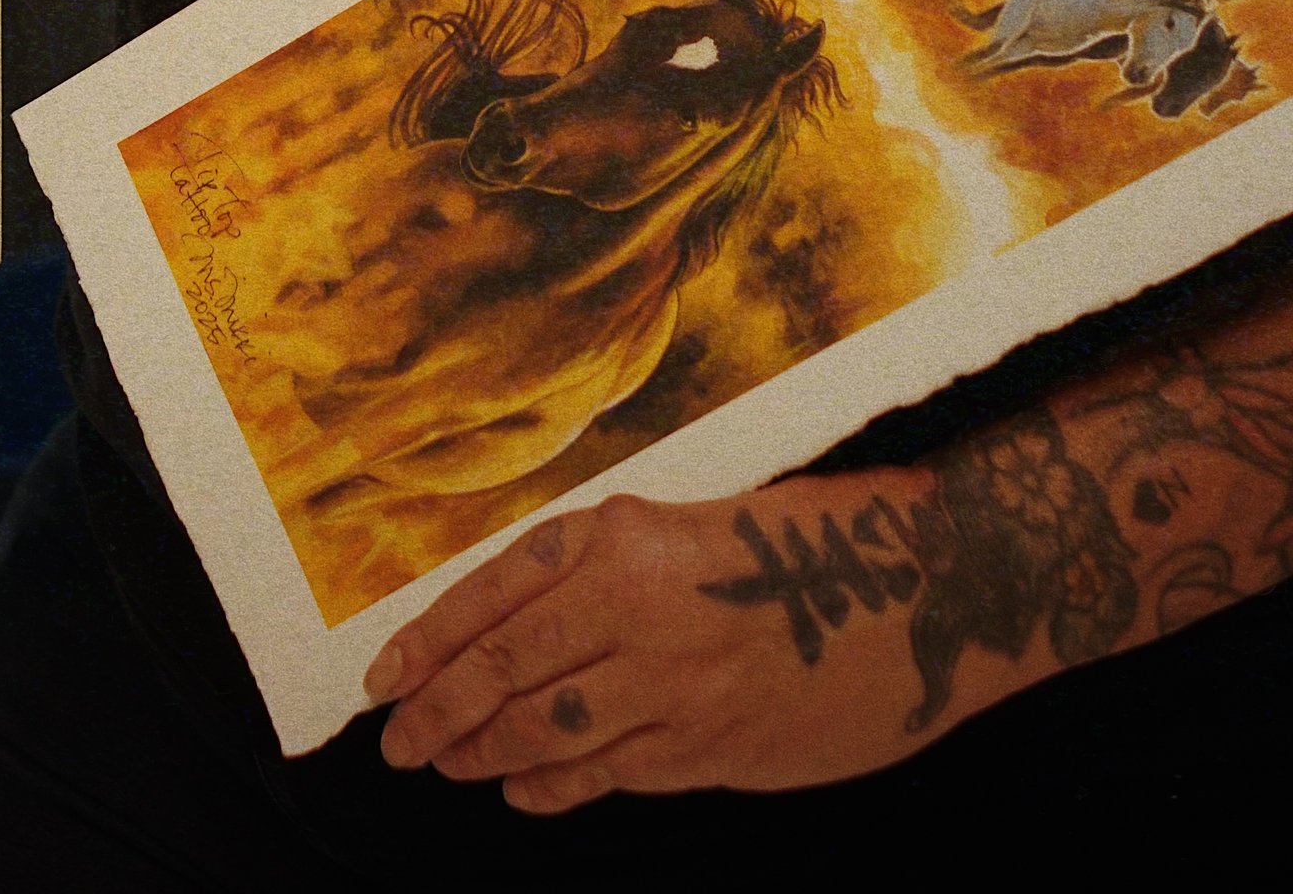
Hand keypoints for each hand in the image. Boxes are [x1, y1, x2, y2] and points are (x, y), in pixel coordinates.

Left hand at [364, 469, 1019, 809]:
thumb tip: (513, 618)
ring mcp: (676, 685)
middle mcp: (637, 605)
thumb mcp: (692, 523)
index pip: (491, 593)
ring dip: (485, 754)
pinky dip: (555, 787)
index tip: (384, 678)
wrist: (931, 587)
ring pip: (547, 731)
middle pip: (504, 671)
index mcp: (625, 533)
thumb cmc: (814, 540)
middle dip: (438, 713)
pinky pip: (611, 774)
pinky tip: (523, 791)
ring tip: (446, 764)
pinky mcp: (715, 748)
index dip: (428, 642)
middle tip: (398, 742)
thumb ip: (608, 565)